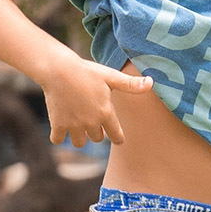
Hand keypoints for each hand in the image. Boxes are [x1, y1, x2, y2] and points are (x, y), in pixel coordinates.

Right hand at [39, 57, 153, 146]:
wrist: (59, 69)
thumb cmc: (87, 71)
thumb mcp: (110, 76)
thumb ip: (131, 84)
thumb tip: (152, 82)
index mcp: (106, 113)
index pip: (117, 137)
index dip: (117, 137)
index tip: (116, 137)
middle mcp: (91, 122)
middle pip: (97, 138)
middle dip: (96, 131)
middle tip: (91, 117)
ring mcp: (74, 125)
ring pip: (79, 142)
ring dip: (79, 136)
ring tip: (77, 122)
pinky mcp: (58, 124)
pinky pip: (58, 139)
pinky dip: (59, 135)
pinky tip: (61, 124)